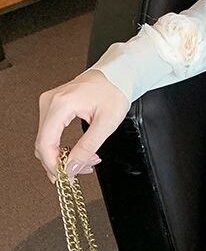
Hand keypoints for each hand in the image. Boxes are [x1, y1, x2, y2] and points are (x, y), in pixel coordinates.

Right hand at [35, 69, 130, 184]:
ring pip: (45, 140)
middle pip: (43, 144)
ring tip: (85, 161)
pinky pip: (50, 132)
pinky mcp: (53, 105)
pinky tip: (76, 152)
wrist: (118, 75)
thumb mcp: (107, 122)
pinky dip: (61, 146)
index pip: (45, 143)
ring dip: (62, 156)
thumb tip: (71, 167)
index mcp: (61, 104)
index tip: (66, 176)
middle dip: (61, 162)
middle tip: (82, 170)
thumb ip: (88, 146)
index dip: (53, 164)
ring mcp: (50, 102)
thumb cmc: (115, 91)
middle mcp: (50, 101)